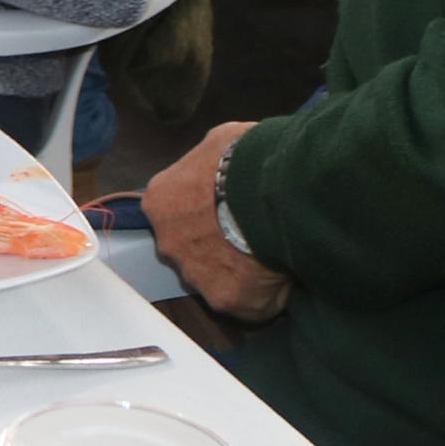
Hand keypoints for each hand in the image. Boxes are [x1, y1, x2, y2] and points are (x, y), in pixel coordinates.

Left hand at [140, 121, 291, 323]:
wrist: (268, 193)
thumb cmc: (243, 159)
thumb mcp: (221, 142)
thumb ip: (213, 164)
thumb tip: (229, 168)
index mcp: (160, 201)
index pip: (176, 214)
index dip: (204, 213)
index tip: (227, 211)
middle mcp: (167, 242)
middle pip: (192, 250)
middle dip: (217, 246)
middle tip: (250, 234)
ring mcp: (194, 274)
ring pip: (217, 279)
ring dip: (239, 271)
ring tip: (271, 253)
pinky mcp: (224, 300)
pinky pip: (248, 303)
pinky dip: (266, 294)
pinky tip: (284, 275)